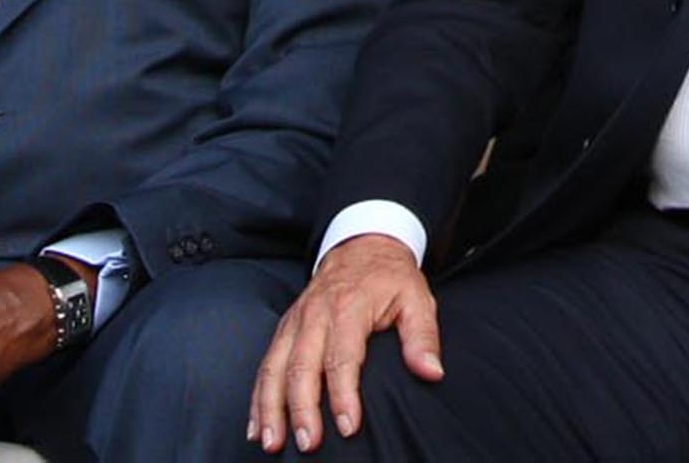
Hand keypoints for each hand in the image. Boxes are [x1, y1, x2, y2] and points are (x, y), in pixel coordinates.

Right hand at [250, 234, 442, 452]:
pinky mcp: (285, 329)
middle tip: (309, 443)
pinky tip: (257, 426)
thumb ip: (423, 337)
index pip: (343, 357)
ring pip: (275, 368)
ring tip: (272, 442)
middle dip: (302, 409)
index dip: (343, 395)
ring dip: (270, 408)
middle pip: (302, 366)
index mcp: (350, 307)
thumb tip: (431, 372)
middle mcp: (315, 315)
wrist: (362, 246)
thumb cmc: (390, 278)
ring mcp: (296, 322)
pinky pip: (266, 365)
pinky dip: (258, 398)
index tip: (349, 426)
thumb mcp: (417, 299)